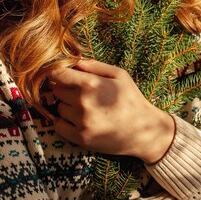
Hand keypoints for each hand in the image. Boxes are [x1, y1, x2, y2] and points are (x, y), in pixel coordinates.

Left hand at [49, 59, 174, 162]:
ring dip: (66, 106)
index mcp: (91, 85)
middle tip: (79, 92)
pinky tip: (76, 120)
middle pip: (56, 90)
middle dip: (65, 88)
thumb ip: (95, 65)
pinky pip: (58, 126)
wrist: (143, 130)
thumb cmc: (132, 100)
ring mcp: (81, 122)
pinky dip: (64, 122)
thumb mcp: (119, 75)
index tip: (62, 75)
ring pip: (58, 108)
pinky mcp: (81, 138)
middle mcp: (83, 103)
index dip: (57, 73)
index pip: (58, 74)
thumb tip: (74, 61)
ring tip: (84, 107)